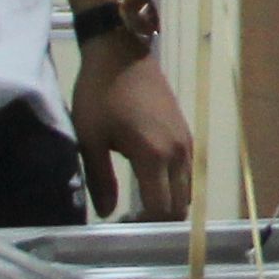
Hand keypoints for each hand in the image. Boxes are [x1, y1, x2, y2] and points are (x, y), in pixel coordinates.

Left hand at [72, 39, 197, 222]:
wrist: (121, 54)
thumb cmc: (101, 94)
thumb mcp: (91, 138)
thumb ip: (100, 179)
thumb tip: (107, 213)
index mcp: (154, 155)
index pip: (162, 208)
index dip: (144, 224)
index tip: (122, 224)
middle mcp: (178, 153)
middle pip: (180, 205)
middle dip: (158, 219)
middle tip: (130, 218)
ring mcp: (186, 142)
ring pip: (188, 190)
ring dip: (168, 202)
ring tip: (140, 202)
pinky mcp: (186, 132)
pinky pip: (188, 172)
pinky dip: (175, 186)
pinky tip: (151, 181)